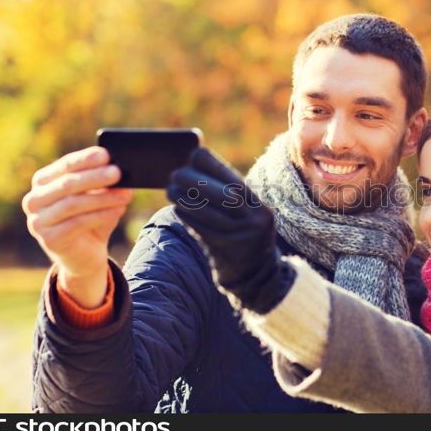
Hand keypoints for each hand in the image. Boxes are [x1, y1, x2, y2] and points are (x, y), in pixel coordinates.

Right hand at [22, 146, 132, 307]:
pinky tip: (118, 210)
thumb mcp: (98, 197)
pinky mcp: (49, 239)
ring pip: (72, 204)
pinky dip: (101, 215)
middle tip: (118, 172)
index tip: (106, 154)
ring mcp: (38, 221)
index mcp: (44, 182)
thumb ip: (103, 183)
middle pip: (67, 184)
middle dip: (95, 177)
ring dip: (102, 198)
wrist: (86, 255)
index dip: (85, 159)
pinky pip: (77, 224)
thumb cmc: (92, 218)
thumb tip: (120, 170)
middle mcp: (34, 200)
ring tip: (126, 195)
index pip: (65, 165)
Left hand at [167, 147, 293, 313]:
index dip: (212, 164)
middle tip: (175, 174)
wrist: (255, 275)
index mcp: (259, 205)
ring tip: (171, 190)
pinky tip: (177, 208)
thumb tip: (192, 165)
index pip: (233, 177)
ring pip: (210, 212)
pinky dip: (188, 216)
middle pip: (224, 192)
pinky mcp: (227, 250)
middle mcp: (255, 219)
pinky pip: (202, 229)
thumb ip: (226, 193)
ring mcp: (242, 236)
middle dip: (196, 180)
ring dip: (185, 198)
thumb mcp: (246, 213)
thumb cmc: (242, 235)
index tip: (193, 155)